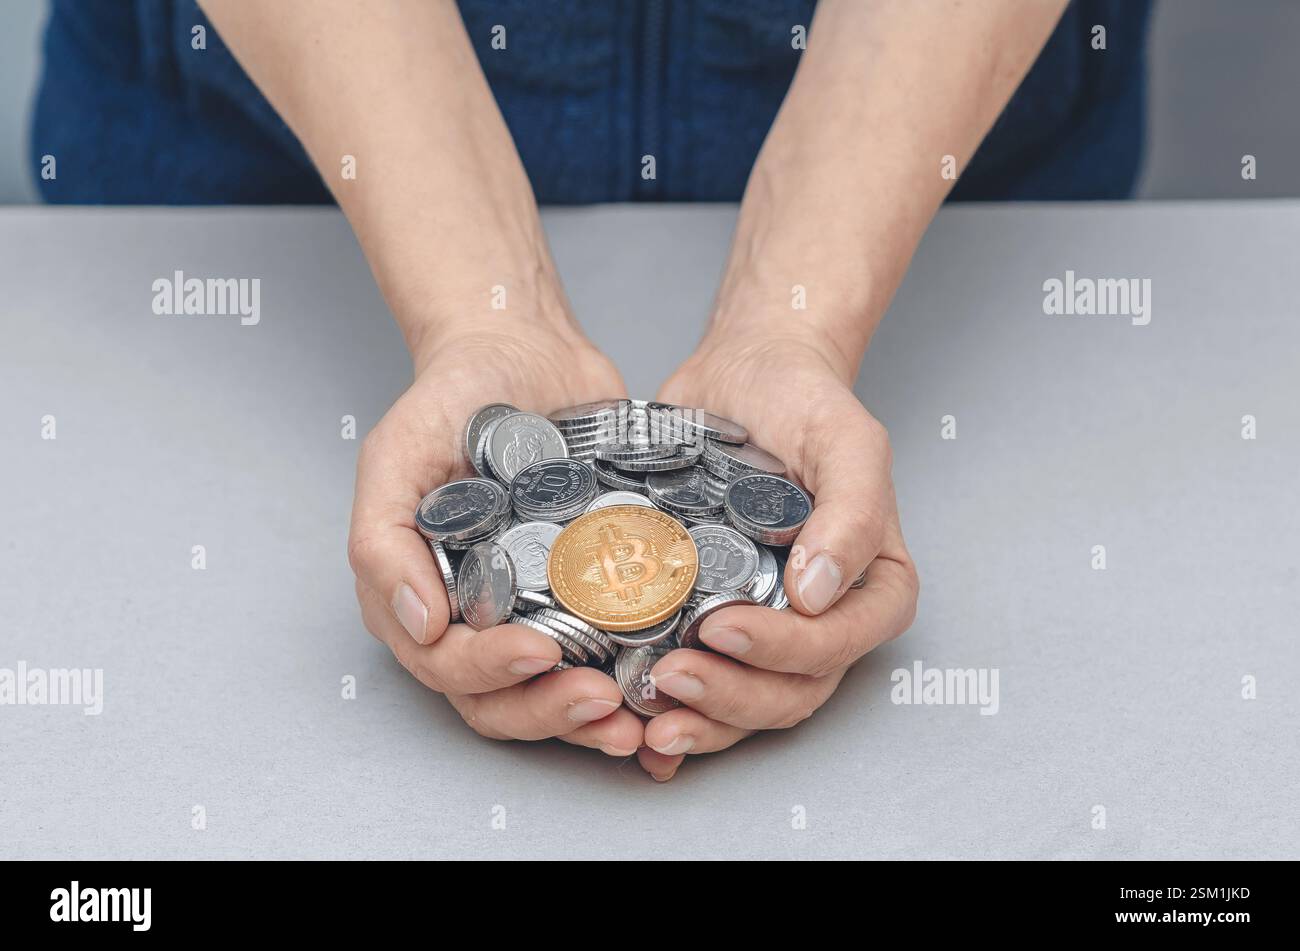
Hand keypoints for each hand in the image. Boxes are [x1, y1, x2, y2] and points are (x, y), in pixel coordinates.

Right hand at [348, 324, 644, 757]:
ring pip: (559, 692)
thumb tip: (419, 623)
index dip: (491, 673)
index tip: (540, 653)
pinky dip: (636, 678)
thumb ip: (384, 542)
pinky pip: (613, 649)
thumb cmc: (449, 400)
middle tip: (603, 703)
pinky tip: (669, 681)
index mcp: (425, 597)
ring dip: (595, 719)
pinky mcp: (594, 590)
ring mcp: (539, 608)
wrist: (523, 350)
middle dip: (552, 713)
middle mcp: (479, 617)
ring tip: (639, 718)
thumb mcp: (395, 457)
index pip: (448, 666)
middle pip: (505, 700)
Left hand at [637, 331, 918, 780]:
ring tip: (646, 715)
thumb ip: (852, 512)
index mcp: (869, 587)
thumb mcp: (846, 440)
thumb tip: (819, 592)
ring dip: (698, 722)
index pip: (835, 645)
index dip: (781, 651)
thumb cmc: (806, 402)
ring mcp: (764, 625)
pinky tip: (633, 725)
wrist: (745, 374)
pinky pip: (700, 685)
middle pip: (788, 693)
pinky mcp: (708, 620)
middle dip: (729, 698)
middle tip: (669, 677)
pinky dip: (672, 714)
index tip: (721, 626)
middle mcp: (821, 620)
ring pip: (743, 705)